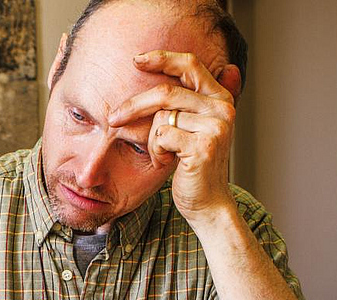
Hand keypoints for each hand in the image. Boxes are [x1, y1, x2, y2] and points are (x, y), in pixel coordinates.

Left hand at [108, 50, 241, 224]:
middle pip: (165, 92)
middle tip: (114, 119)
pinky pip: (161, 137)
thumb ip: (188, 102)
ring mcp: (215, 126)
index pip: (190, 65)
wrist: (207, 202)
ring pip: (160, 118)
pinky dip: (155, 152)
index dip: (162, 58)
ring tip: (162, 154)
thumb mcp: (192, 129)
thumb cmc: (193, 166)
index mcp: (220, 98)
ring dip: (151, 140)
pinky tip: (167, 163)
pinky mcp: (203, 146)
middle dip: (134, 105)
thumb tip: (191, 70)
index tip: (136, 60)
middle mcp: (222, 108)